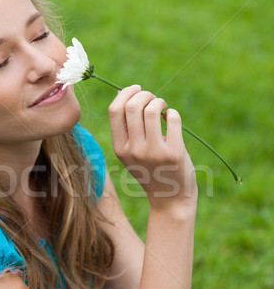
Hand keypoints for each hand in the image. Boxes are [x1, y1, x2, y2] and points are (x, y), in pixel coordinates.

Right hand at [108, 85, 196, 210]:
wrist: (170, 198)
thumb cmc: (151, 170)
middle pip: (132, 105)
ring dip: (159, 102)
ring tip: (163, 109)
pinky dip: (173, 113)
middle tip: (154, 100)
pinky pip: (172, 118)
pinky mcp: (174, 152)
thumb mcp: (131, 153)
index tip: (137, 90)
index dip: (126, 93)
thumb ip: (126, 128)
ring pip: (152, 109)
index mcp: (120, 148)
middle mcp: (133, 150)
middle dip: (145, 94)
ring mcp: (153, 152)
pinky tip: (172, 120)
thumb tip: (124, 93)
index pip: (115, 110)